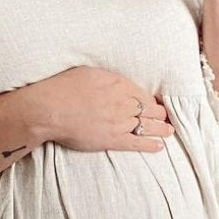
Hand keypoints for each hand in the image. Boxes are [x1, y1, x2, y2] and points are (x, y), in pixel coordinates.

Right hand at [35, 66, 173, 152]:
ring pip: (147, 126)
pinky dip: (150, 145)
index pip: (143, 94)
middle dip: (159, 114)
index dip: (151, 100)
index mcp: (118, 84)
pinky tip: (159, 146)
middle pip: (149, 110)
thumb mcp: (89, 72)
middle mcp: (122, 102)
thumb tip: (118, 83)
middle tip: (165, 117)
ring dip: (161, 129)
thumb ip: (108, 78)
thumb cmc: (63, 87)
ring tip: (169, 131)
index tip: (155, 104)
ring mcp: (119, 122)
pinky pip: (137, 142)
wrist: (49, 109)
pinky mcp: (112, 139)